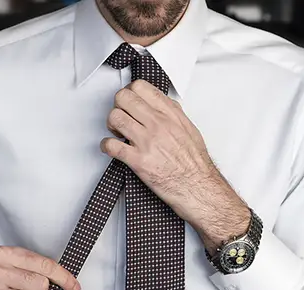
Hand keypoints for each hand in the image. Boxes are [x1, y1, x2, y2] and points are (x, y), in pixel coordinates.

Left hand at [101, 80, 249, 251]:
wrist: (197, 187)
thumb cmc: (195, 163)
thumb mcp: (189, 129)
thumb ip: (174, 114)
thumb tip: (163, 104)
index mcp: (170, 115)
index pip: (140, 87)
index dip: (130, 92)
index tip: (129, 101)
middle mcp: (157, 125)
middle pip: (123, 98)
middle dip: (118, 106)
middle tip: (121, 116)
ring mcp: (147, 142)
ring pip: (115, 118)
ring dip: (111, 124)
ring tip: (117, 132)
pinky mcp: (138, 161)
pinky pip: (111, 146)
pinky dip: (106, 146)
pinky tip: (111, 148)